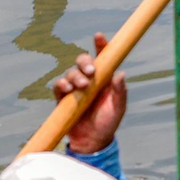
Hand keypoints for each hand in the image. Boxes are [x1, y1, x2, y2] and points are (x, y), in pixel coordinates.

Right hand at [53, 31, 127, 154]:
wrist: (92, 142)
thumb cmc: (108, 124)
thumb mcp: (118, 108)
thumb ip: (120, 92)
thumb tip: (120, 74)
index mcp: (103, 79)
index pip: (102, 58)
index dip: (100, 45)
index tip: (98, 36)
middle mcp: (88, 80)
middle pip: (82, 61)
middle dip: (84, 62)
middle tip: (90, 71)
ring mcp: (75, 89)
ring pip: (70, 73)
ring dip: (75, 76)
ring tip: (81, 87)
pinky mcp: (63, 99)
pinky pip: (58, 86)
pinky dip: (61, 84)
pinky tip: (67, 89)